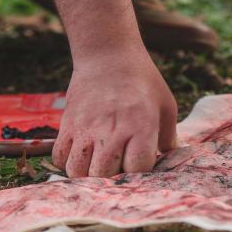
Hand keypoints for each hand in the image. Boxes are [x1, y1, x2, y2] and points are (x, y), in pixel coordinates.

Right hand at [52, 53, 177, 176]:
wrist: (108, 54)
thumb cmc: (143, 81)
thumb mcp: (166, 106)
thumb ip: (169, 137)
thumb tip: (172, 160)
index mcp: (140, 128)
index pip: (137, 168)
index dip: (140, 172)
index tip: (140, 163)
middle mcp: (111, 132)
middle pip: (104, 175)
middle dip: (112, 177)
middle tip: (117, 165)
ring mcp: (86, 129)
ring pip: (77, 171)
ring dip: (87, 173)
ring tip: (97, 163)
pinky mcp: (68, 124)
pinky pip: (59, 157)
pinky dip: (67, 161)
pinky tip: (81, 153)